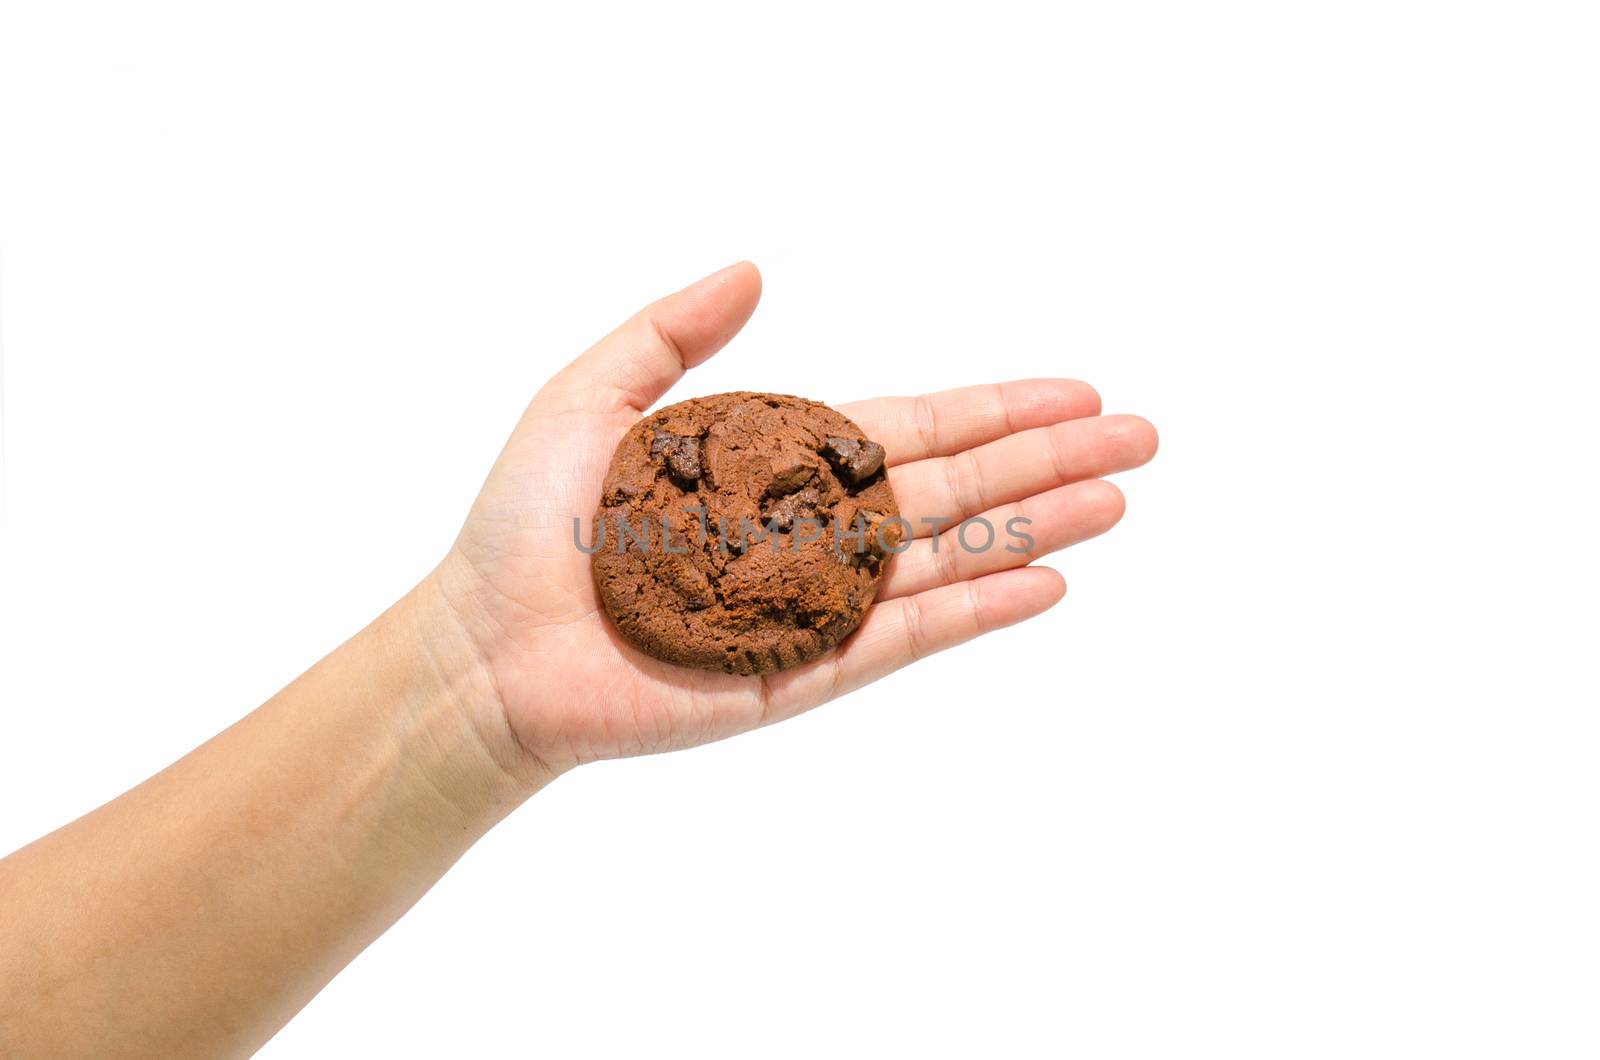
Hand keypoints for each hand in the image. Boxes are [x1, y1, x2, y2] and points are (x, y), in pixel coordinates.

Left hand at [432, 263, 1156, 776]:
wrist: (487, 648)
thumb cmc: (528, 525)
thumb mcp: (592, 395)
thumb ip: (673, 333)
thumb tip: (753, 267)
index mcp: (776, 465)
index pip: (910, 429)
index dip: (993, 407)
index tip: (1075, 389)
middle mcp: (812, 531)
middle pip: (955, 487)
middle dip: (1048, 459)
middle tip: (1142, 436)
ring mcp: (817, 602)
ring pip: (950, 554)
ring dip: (1039, 525)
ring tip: (1120, 498)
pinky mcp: (804, 669)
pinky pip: (905, 632)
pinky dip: (978, 606)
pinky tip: (1046, 580)